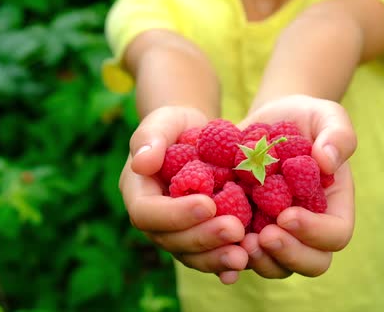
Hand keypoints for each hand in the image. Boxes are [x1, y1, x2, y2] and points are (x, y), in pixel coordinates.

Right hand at [119, 106, 247, 283]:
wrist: (198, 137)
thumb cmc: (176, 125)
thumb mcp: (163, 121)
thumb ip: (151, 138)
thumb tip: (141, 164)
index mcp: (139, 195)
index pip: (148, 214)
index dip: (176, 214)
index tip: (208, 204)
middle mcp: (155, 221)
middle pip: (172, 241)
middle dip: (203, 238)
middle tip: (235, 230)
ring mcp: (177, 233)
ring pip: (191, 255)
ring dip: (216, 258)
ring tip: (243, 256)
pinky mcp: (200, 237)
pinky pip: (208, 256)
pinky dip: (224, 263)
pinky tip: (244, 264)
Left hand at [238, 95, 356, 277]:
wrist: (264, 123)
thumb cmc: (302, 118)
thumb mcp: (325, 115)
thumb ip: (337, 135)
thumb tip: (328, 163)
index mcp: (333, 207)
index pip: (335, 234)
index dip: (315, 232)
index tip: (287, 215)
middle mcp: (308, 230)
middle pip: (310, 263)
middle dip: (287, 254)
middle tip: (263, 236)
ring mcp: (277, 235)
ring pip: (275, 266)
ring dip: (258, 260)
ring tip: (237, 239)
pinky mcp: (248, 232)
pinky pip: (241, 256)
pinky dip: (229, 255)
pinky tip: (214, 240)